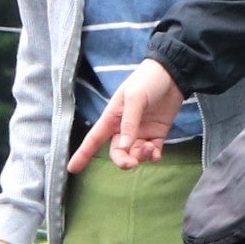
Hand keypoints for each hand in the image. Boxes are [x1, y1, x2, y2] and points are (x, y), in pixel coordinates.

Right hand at [67, 58, 182, 173]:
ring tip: (150, 148)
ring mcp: (140, 132)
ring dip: (140, 157)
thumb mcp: (134, 98)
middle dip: (122, 161)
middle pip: (117, 153)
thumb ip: (129, 123)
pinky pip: (151, 153)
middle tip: (132, 163)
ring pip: (135, 155)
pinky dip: (152, 157)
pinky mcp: (157, 134)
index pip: (94, 139)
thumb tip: (124, 147)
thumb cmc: (147, 80)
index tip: (72, 169)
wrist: (172, 74)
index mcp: (112, 118)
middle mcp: (124, 128)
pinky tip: (155, 153)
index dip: (82, 154)